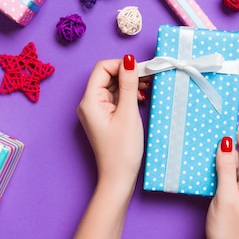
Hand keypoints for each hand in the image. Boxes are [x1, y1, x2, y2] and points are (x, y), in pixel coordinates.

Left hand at [77, 55, 149, 191]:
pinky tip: (140, 99)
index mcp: (90, 101)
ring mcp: (96, 111)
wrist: (118, 178)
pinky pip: (115, 98)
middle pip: (108, 76)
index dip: (122, 65)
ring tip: (147, 89)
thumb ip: (128, 85)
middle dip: (128, 74)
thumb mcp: (128, 113)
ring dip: (129, 84)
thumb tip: (129, 61)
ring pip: (113, 86)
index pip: (102, 68)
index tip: (142, 70)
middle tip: (149, 78)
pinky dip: (127, 95)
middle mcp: (89, 103)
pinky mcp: (104, 117)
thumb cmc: (122, 150)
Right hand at [206, 127, 238, 238]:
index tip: (220, 119)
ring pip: (236, 163)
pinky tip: (208, 163)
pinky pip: (233, 173)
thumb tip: (226, 141)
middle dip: (226, 142)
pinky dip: (221, 167)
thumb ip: (226, 167)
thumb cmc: (229, 230)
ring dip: (222, 154)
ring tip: (205, 144)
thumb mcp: (225, 196)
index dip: (235, 131)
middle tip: (208, 130)